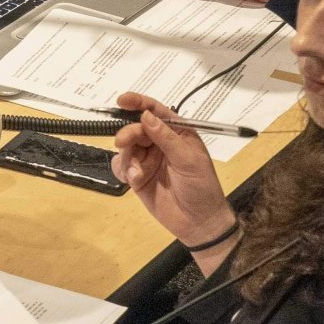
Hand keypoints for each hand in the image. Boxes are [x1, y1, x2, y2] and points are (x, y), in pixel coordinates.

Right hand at [112, 92, 233, 253]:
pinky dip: (123, 170)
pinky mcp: (137, 177)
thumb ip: (166, 138)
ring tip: (137, 174)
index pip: (156, 111)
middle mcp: (160, 143)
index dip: (139, 103)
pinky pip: (122, 166)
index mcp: (177, 133)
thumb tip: (146, 116)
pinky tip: (133, 180)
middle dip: (128, 134)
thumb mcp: (188, 160)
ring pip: (126, 147)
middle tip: (122, 142)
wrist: (198, 222)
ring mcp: (148, 159)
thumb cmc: (201, 187)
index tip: (122, 100)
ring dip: (127, 158)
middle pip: (137, 128)